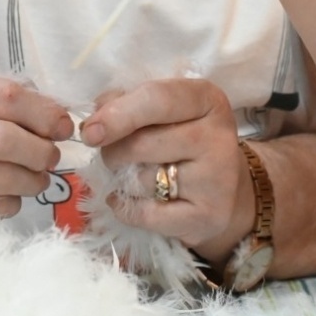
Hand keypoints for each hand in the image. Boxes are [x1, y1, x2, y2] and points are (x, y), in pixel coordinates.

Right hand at [0, 67, 72, 221]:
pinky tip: (8, 194)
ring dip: (31, 180)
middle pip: (3, 139)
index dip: (43, 113)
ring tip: (38, 177)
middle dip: (40, 150)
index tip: (63, 125)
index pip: (5, 96)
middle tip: (51, 156)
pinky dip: (8, 202)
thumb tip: (54, 113)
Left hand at [79, 78, 253, 261]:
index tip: (90, 131)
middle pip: (142, 143)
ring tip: (134, 177)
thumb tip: (97, 112)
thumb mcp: (166, 112)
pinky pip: (146, 214)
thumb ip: (129, 103)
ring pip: (141, 180)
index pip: (157, 99)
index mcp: (206, 100)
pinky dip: (126, 209)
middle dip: (113, 152)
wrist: (225, 194)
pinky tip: (129, 201)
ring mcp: (216, 179)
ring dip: (123, 181)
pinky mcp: (208, 216)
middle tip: (112, 156)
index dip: (117, 114)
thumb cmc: (184, 143)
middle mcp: (217, 136)